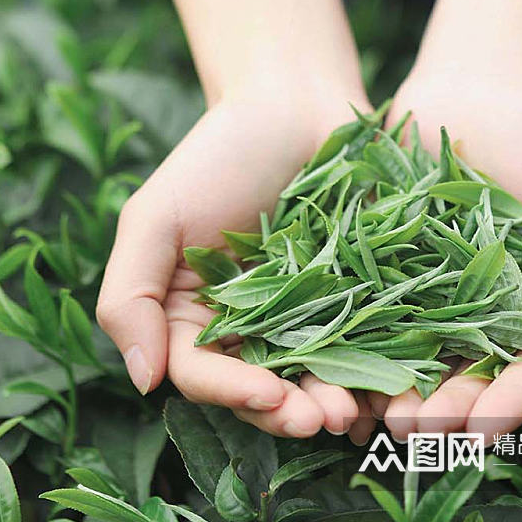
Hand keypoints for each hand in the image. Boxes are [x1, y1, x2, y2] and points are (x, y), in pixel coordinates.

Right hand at [96, 84, 375, 441]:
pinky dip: (376, 365)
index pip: (202, 375)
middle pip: (261, 389)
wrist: (292, 102)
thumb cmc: (217, 154)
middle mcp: (247, 327)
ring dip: (334, 399)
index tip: (267, 396)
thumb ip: (128, 296)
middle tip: (322, 420)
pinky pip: (365, 340)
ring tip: (358, 410)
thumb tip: (140, 380)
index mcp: (192, 316)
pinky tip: (392, 379)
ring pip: (315, 375)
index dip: (232, 394)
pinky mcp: (357, 295)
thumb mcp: (155, 216)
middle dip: (289, 411)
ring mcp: (305, 315)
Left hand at [369, 69, 521, 443]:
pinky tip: (339, 369)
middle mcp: (489, 310)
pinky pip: (369, 311)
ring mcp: (433, 290)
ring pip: (418, 354)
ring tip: (379, 415)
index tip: (484, 425)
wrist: (476, 82)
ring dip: (399, 392)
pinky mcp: (383, 265)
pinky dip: (356, 343)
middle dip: (447, 408)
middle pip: (471, 373)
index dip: (511, 401)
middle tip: (418, 431)